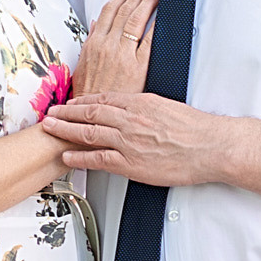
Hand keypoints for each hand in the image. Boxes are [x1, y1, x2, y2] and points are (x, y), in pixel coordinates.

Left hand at [42, 93, 232, 186]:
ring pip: (88, 132)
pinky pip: (98, 158)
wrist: (210, 146)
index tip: (70, 102)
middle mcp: (130, 119)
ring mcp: (128, 141)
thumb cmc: (196, 129)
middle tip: (50, 112)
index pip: (104, 98)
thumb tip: (135, 108)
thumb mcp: (167, 106)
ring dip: (65, 130)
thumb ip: (146, 107)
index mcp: (140, 102)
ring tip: (50, 129)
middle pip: (89, 112)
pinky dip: (80, 156)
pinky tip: (67, 156)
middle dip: (66, 112)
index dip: (82, 100)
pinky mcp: (131, 163)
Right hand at [68, 0, 159, 100]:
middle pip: (124, 9)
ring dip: (147, 0)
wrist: (88, 118)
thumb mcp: (83, 65)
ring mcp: (122, 54)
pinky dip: (155, 24)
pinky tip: (162, 13)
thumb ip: (91, 42)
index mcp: (93, 43)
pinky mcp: (137, 66)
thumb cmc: (87, 95)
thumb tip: (96, 24)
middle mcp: (107, 45)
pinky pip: (148, 40)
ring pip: (136, 19)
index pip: (109, 10)